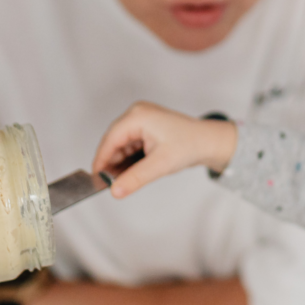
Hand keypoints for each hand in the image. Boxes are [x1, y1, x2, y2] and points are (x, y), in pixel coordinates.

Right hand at [92, 101, 237, 198]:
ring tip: (126, 180)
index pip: (111, 139)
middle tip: (111, 184)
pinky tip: (134, 171)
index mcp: (138, 116)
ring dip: (122, 162)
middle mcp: (137, 113)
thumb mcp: (160, 164)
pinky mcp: (146, 127)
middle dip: (112, 163)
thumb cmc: (190, 145)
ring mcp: (142, 119)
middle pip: (114, 141)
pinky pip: (131, 144)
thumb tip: (115, 190)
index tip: (96, 178)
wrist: (209, 142)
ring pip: (122, 144)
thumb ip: (135, 178)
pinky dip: (130, 158)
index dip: (101, 160)